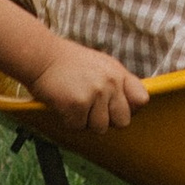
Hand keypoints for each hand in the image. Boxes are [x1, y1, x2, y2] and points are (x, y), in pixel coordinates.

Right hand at [22, 37, 152, 132]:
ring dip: (86, 121)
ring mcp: (95, 93)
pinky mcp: (77, 104)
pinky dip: (69, 120)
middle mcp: (111, 83)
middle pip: (122, 121)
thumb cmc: (69, 63)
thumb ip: (117, 83)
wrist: (42, 56)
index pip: (141, 100)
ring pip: (100, 128)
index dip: (129, 109)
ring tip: (75, 103)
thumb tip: (132, 106)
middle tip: (89, 108)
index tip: (115, 108)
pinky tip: (63, 104)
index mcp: (119, 73)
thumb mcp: (101, 65)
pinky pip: (78, 127)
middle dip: (106, 119)